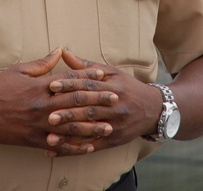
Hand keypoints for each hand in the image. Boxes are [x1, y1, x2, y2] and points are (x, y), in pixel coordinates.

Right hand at [0, 49, 118, 155]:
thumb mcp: (17, 70)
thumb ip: (41, 63)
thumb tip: (60, 51)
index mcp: (39, 86)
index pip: (69, 80)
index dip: (88, 77)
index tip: (104, 76)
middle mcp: (42, 106)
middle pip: (75, 102)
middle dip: (97, 100)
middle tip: (115, 98)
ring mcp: (38, 125)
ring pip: (70, 126)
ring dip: (92, 126)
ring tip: (108, 125)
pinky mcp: (33, 140)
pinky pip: (58, 145)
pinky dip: (74, 147)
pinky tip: (88, 147)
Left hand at [43, 50, 160, 154]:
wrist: (154, 109)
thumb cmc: (127, 87)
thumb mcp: (112, 73)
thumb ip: (86, 66)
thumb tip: (64, 52)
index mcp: (113, 86)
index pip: (89, 85)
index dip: (71, 85)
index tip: (52, 86)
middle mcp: (115, 105)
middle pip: (90, 108)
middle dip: (69, 112)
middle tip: (48, 114)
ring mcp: (116, 124)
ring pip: (91, 129)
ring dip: (70, 134)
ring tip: (50, 137)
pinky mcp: (115, 140)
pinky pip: (94, 146)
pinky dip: (76, 149)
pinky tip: (59, 151)